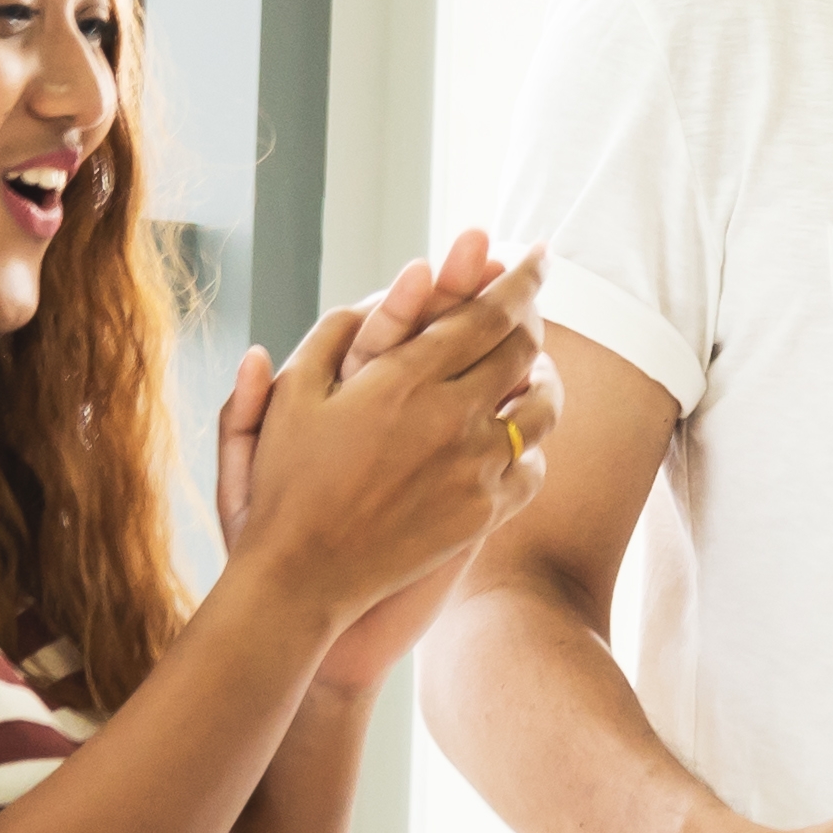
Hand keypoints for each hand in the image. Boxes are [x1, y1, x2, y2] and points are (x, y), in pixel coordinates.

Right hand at [231, 252, 548, 635]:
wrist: (302, 577)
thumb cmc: (288, 482)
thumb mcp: (294, 396)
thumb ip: (339, 332)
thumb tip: (397, 281)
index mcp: (405, 378)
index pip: (487, 310)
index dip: (522, 278)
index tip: (539, 255)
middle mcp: (452, 415)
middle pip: (523, 348)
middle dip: (533, 318)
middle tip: (531, 309)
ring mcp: (475, 466)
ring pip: (543, 406)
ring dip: (544, 380)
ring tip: (534, 370)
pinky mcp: (485, 512)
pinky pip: (534, 466)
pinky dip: (530, 446)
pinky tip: (515, 439)